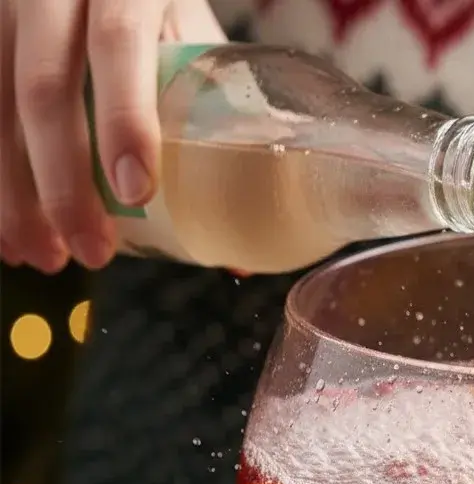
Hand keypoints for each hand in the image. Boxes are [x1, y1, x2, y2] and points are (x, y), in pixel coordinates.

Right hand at [0, 0, 223, 272]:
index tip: (136, 192)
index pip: (119, 43)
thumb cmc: (156, 14)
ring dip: (12, 193)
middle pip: (44, 86)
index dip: (125, 120)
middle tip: (92, 254)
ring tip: (44, 256)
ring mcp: (4, 7)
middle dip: (63, 183)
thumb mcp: (189, 42)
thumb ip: (212, 121)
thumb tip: (239, 255)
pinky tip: (4, 232)